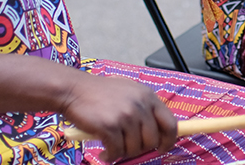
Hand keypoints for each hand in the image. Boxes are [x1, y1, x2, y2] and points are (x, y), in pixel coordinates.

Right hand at [60, 73, 177, 161]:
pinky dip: (110, 156)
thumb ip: (144, 107)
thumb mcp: (129, 91)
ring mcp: (125, 116)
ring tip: (113, 148)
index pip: (170, 123)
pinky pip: (117, 152)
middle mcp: (140, 105)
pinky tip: (104, 152)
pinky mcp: (110, 126)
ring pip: (135, 148)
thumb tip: (158, 130)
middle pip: (152, 140)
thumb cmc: (99, 92)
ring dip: (123, 153)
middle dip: (141, 149)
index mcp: (148, 96)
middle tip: (128, 147)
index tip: (163, 147)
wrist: (74, 89)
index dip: (169, 140)